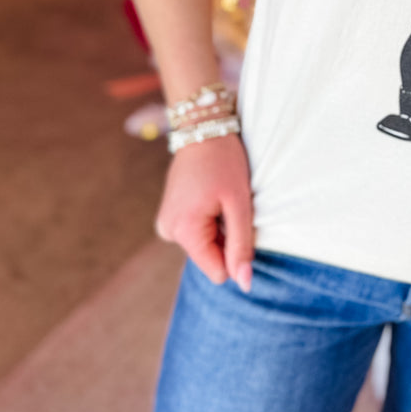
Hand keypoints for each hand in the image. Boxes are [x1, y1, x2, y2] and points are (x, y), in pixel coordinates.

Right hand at [154, 133, 253, 292]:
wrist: (202, 126)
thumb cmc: (225, 161)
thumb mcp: (240, 203)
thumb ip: (242, 246)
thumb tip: (244, 285)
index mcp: (183, 231)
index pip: (217, 271)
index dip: (235, 253)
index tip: (238, 221)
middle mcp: (168, 232)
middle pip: (210, 257)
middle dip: (226, 236)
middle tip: (229, 204)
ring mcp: (166, 223)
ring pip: (205, 245)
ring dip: (219, 226)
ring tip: (219, 197)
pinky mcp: (169, 215)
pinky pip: (196, 232)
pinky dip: (209, 219)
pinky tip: (211, 196)